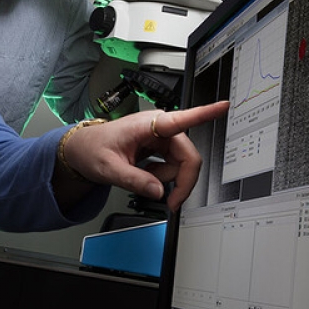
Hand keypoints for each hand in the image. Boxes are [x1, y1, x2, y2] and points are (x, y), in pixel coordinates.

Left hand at [61, 101, 228, 210]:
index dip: (206, 113)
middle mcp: (159, 127)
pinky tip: (146, 174)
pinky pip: (174, 166)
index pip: (182, 119)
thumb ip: (134, 180)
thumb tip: (158, 191)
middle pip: (189, 156)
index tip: (224, 106)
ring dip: (168, 179)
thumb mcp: (108, 168)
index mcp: (148, 124)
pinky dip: (163, 177)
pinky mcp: (162, 147)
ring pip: (183, 164)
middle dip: (182, 181)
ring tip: (143, 178)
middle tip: (171, 202)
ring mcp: (162, 137)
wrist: (84, 150)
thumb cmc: (93, 149)